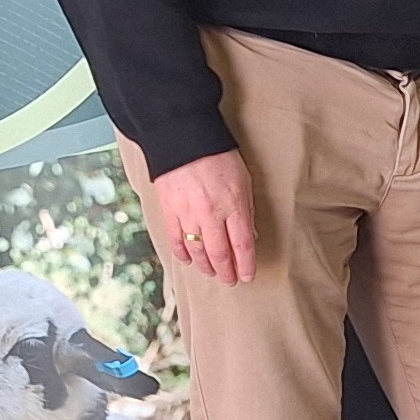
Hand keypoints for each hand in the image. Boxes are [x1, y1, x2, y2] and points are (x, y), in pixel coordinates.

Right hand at [152, 150, 255, 285]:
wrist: (183, 138)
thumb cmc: (218, 156)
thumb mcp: (243, 180)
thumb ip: (246, 209)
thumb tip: (249, 235)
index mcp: (233, 206)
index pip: (243, 245)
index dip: (246, 265)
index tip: (248, 276)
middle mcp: (211, 215)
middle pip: (220, 254)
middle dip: (226, 272)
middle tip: (230, 281)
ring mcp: (188, 215)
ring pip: (198, 251)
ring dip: (206, 266)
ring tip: (212, 273)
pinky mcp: (170, 211)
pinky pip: (176, 239)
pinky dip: (182, 253)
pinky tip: (188, 260)